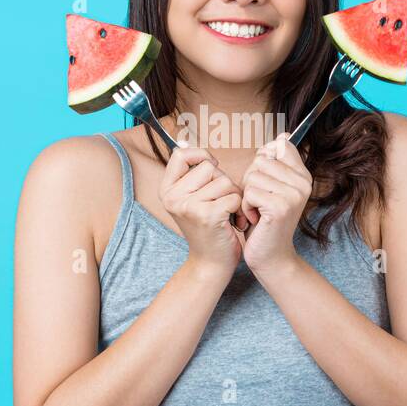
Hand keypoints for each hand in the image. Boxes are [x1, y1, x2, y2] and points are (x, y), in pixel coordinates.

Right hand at [160, 143, 244, 279]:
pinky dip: (240, 208)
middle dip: (223, 181)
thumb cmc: (208, 227)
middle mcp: (173, 197)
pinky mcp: (207, 215)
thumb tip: (183, 142)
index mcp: (166, 190)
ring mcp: (189, 206)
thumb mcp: (191, 199)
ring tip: (228, 213)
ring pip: (224, 181)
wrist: (211, 263)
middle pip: (208, 167)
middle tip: (221, 203)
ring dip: (234, 195)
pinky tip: (234, 222)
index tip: (212, 168)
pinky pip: (234, 196)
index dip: (200, 156)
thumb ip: (190, 174)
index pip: (180, 155)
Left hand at [237, 132, 312, 274]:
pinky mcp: (280, 207)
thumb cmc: (266, 221)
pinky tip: (256, 219)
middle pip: (261, 160)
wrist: (271, 256)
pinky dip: (246, 207)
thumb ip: (276, 163)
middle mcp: (303, 183)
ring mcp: (293, 194)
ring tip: (257, 210)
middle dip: (251, 180)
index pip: (281, 145)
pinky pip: (250, 192)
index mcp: (303, 175)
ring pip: (253, 175)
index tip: (265, 181)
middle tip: (259, 201)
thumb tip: (283, 134)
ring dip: (247, 195)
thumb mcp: (272, 188)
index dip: (264, 159)